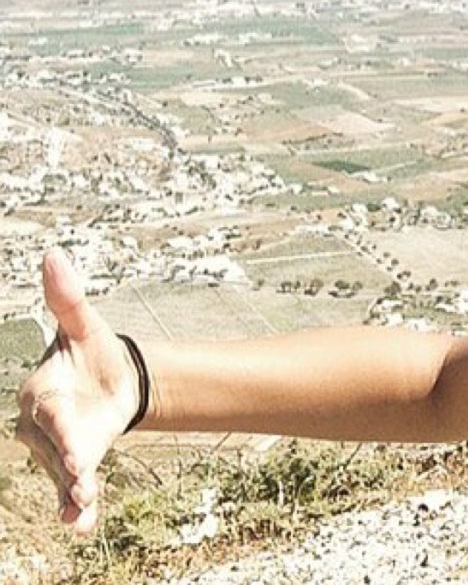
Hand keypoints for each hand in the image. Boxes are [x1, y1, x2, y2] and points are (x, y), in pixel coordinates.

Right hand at [14, 249, 140, 533]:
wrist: (114, 378)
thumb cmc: (93, 349)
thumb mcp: (85, 324)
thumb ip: (67, 296)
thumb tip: (53, 253)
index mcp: (40, 391)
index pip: (47, 410)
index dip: (58, 425)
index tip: (70, 435)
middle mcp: (42, 426)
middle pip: (54, 446)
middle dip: (66, 462)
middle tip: (81, 475)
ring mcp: (56, 449)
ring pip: (60, 472)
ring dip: (71, 491)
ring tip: (83, 508)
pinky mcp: (73, 467)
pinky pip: (69, 490)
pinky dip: (74, 509)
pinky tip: (81, 526)